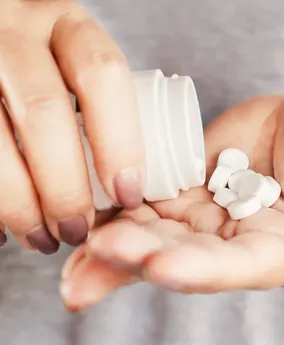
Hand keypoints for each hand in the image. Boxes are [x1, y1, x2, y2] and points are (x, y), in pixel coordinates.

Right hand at [0, 1, 144, 253]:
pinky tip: (2, 229)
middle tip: (78, 229)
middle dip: (65, 185)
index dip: (120, 141)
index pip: (102, 76)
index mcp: (66, 24)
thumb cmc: (44, 62)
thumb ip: (99, 105)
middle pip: (44, 112)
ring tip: (41, 239)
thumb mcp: (74, 61)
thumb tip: (129, 193)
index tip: (129, 194)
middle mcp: (13, 30)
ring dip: (18, 203)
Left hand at [60, 95, 283, 309]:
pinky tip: (83, 217)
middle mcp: (236, 246)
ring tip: (77, 248)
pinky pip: (143, 207)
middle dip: (141, 256)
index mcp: (280, 251)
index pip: (237, 266)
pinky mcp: (183, 194)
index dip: (199, 268)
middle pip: (184, 257)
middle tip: (101, 249)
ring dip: (115, 244)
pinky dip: (112, 214)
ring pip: (155, 238)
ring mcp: (206, 221)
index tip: (161, 265)